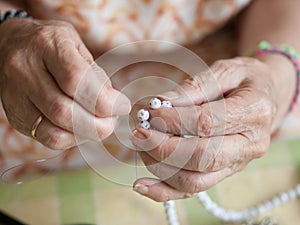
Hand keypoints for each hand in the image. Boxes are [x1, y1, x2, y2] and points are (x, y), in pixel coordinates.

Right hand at [0, 18, 129, 149]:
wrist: (10, 44)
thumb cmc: (52, 45)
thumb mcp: (77, 46)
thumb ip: (95, 75)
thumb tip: (114, 105)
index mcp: (47, 45)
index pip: (76, 80)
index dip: (105, 101)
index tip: (122, 106)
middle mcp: (24, 69)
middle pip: (64, 111)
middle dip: (98, 125)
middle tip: (113, 121)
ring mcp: (15, 95)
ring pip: (54, 130)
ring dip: (86, 135)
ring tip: (100, 126)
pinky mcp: (16, 115)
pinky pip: (47, 138)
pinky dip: (72, 139)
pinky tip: (82, 129)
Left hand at [131, 57, 293, 201]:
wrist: (266, 97)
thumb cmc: (245, 80)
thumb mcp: (226, 70)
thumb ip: (196, 86)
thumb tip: (162, 102)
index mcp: (254, 112)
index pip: (206, 123)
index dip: (173, 120)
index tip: (151, 112)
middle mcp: (250, 144)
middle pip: (201, 158)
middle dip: (163, 147)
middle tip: (140, 132)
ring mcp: (237, 163)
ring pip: (194, 181)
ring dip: (159, 166)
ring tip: (141, 145)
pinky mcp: (223, 173)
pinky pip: (193, 190)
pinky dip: (165, 191)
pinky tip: (142, 185)